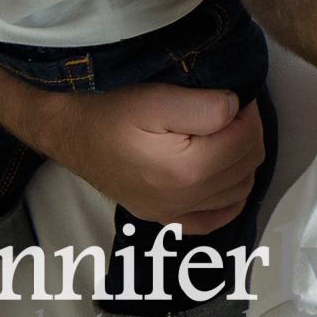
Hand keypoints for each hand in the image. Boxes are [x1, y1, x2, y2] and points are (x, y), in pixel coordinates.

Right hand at [28, 82, 266, 233]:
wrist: (67, 131)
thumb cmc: (105, 112)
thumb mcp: (156, 97)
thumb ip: (206, 106)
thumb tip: (236, 110)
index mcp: (185, 170)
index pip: (247, 141)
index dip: (249, 113)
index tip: (237, 97)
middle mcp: (182, 199)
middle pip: (247, 166)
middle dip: (248, 134)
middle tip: (231, 111)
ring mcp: (172, 212)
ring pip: (239, 190)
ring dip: (241, 160)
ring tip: (224, 133)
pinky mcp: (163, 216)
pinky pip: (214, 219)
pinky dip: (229, 197)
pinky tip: (223, 174)